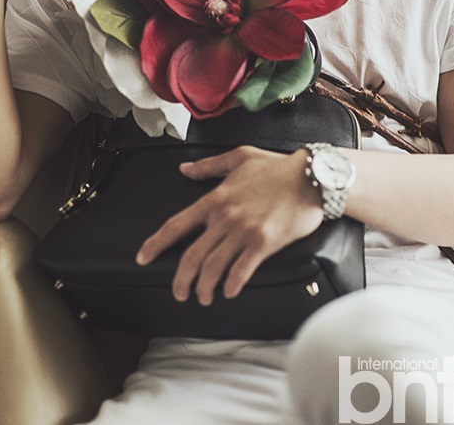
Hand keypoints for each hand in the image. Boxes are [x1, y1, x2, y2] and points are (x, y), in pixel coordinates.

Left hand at [136, 146, 322, 305]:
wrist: (310, 176)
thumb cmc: (276, 166)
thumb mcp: (238, 157)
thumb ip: (208, 166)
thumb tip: (184, 169)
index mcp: (215, 198)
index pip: (176, 225)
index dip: (156, 243)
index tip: (143, 257)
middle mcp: (225, 218)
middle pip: (191, 256)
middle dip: (181, 280)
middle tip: (179, 293)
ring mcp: (244, 232)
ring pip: (213, 267)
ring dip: (204, 287)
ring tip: (204, 297)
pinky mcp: (264, 243)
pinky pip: (241, 270)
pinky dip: (232, 285)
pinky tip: (229, 291)